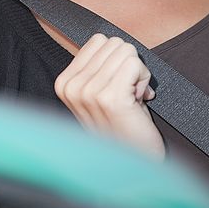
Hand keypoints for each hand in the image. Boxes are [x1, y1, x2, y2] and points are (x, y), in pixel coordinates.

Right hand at [54, 33, 164, 158]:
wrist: (130, 168)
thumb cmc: (121, 125)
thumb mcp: (97, 93)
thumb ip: (97, 66)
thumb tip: (111, 40)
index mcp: (64, 82)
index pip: (99, 40)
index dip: (116, 59)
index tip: (117, 84)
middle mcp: (72, 86)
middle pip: (115, 43)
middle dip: (128, 65)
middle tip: (127, 93)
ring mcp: (89, 92)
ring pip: (127, 51)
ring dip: (138, 74)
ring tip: (132, 98)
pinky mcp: (110, 98)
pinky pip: (135, 63)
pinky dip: (144, 79)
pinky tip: (139, 100)